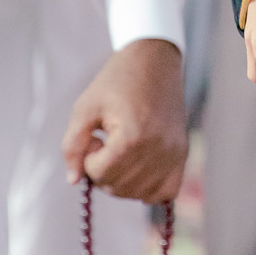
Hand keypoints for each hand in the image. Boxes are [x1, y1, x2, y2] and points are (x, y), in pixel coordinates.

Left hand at [62, 38, 187, 204]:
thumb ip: (73, 146)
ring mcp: (173, 154)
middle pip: (117, 186)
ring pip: (138, 193)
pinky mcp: (182, 154)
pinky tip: (138, 168)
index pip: (99, 173)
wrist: (154, 61)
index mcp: (132, 137)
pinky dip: (148, 188)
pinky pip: (165, 192)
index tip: (95, 135)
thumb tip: (74, 180)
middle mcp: (158, 150)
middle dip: (103, 169)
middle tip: (107, 141)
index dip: (88, 158)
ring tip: (122, 150)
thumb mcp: (85, 108)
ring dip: (122, 179)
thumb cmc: (116, 82)